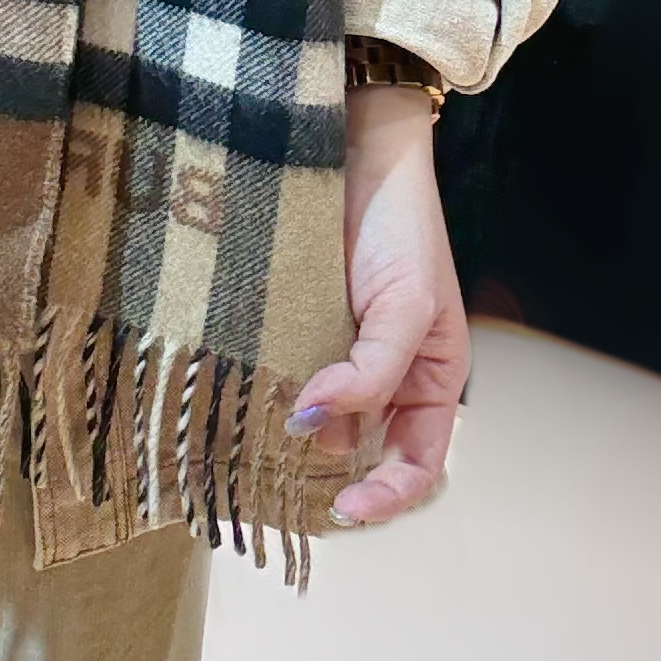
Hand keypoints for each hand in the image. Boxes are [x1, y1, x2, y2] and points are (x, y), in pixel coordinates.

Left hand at [286, 83, 466, 525]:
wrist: (359, 151)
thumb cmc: (403, 227)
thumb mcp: (406, 305)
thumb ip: (372, 371)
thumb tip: (315, 422)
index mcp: (427, 382)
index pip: (417, 465)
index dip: (387, 495)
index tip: (346, 509)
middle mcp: (379, 379)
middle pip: (356, 453)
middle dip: (324, 475)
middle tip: (281, 486)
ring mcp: (332, 356)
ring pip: (311, 421)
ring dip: (284, 439)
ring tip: (249, 448)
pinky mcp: (288, 330)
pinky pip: (275, 378)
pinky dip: (258, 396)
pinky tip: (233, 403)